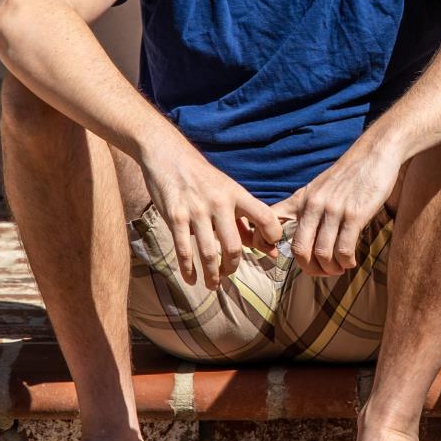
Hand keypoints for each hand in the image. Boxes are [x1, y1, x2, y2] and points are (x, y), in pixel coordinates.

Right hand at [138, 136, 281, 288]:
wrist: (168, 154)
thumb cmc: (202, 178)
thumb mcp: (228, 192)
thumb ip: (245, 220)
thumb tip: (268, 249)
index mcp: (237, 194)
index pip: (266, 218)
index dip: (272, 237)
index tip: (267, 250)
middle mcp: (219, 202)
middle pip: (234, 246)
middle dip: (233, 267)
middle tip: (228, 274)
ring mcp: (196, 210)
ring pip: (209, 253)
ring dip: (212, 276)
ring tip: (212, 285)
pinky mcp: (175, 216)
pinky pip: (184, 250)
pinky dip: (189, 270)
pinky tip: (192, 279)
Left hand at [274, 139, 401, 276]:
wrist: (374, 153)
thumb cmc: (349, 174)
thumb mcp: (318, 187)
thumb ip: (306, 207)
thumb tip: (300, 234)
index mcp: (302, 199)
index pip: (273, 222)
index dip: (266, 244)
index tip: (279, 256)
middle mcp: (314, 205)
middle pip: (300, 250)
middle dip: (310, 268)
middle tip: (322, 272)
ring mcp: (334, 210)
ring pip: (322, 253)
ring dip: (331, 269)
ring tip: (339, 268)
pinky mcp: (355, 214)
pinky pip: (344, 249)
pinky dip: (346, 262)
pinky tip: (350, 261)